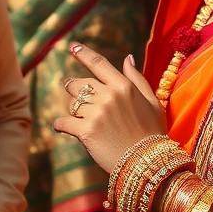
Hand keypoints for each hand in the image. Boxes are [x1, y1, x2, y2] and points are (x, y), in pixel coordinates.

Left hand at [52, 43, 167, 173]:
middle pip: (81, 83)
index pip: (99, 63)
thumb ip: (137, 79)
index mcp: (123, 86)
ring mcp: (97, 113)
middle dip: (75, 88)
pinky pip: (64, 122)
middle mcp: (109, 96)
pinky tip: (59, 126)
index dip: (84, 53)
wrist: (148, 165)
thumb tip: (127, 58)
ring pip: (73, 103)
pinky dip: (60, 124)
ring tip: (78, 116)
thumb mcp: (152, 102)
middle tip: (73, 92)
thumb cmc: (153, 133)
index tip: (72, 46)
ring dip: (73, 109)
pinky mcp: (86, 131)